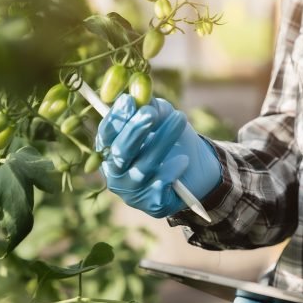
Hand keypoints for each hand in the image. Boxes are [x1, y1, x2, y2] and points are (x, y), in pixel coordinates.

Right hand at [96, 94, 221, 216]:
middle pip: (121, 152)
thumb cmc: (170, 140)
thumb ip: (151, 108)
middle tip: (150, 113)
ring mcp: (133, 192)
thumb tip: (143, 98)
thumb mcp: (161, 119)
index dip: (116, 119)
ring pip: (144, 166)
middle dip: (135, 131)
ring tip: (180, 119)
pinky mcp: (152, 205)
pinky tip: (183, 161)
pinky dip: (172, 170)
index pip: (106, 135)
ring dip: (162, 141)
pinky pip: (160, 186)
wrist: (196, 172)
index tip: (129, 101)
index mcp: (111, 151)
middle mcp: (116, 173)